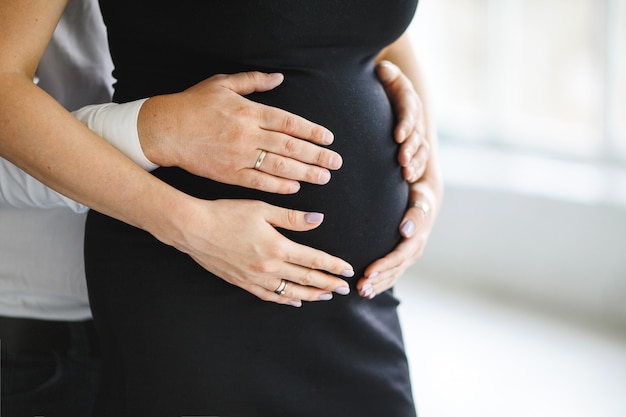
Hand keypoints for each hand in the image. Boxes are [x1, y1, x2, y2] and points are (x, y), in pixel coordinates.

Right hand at [138, 72, 342, 193]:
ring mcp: (240, 156)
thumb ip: (253, 82)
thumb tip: (279, 79)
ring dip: (304, 172)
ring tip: (323, 177)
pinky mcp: (230, 174)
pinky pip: (259, 182)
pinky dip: (278, 185)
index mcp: (249, 111)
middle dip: (316, 155)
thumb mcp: (222, 84)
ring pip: (279, 166)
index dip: (312, 131)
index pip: (290, 122)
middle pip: (290, 146)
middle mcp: (248, 134)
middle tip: (336, 162)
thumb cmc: (193, 104)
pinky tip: (294, 187)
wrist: (165, 130)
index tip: (329, 138)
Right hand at [173, 198, 353, 306]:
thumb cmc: (227, 214)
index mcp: (277, 246)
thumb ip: (292, 217)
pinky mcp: (242, 282)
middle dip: (328, 284)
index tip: (347, 271)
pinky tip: (295, 301)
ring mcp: (255, 278)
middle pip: (306, 279)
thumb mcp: (262, 209)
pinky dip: (285, 300)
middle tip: (345, 289)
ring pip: (290, 291)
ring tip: (326, 296)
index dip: (333, 266)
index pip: (314, 259)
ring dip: (311, 295)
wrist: (194, 229)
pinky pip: (269, 296)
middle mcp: (269, 266)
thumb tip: (318, 220)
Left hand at [356, 178, 440, 298]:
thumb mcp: (420, 199)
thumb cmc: (420, 194)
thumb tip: (406, 229)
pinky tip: (368, 292)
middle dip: (377, 279)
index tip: (367, 272)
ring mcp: (410, 256)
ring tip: (361, 292)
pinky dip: (381, 284)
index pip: (399, 256)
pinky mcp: (404, 258)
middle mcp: (415, 250)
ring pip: (394, 275)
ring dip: (378, 285)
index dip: (383, 266)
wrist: (427, 198)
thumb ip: (414, 211)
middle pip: (395, 269)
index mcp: (417, 237)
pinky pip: (393, 274)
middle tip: (360, 287)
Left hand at [377, 60, 428, 182]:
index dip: (405, 124)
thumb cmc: (379, 83)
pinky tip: (407, 178)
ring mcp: (416, 132)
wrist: (383, 91)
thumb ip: (385, 72)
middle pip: (416, 134)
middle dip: (409, 148)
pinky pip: (419, 158)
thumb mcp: (383, 73)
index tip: (397, 137)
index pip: (409, 111)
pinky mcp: (413, 145)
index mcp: (408, 98)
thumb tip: (383, 70)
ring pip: (420, 148)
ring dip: (414, 162)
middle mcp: (415, 116)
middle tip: (401, 161)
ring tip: (405, 173)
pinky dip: (415, 168)